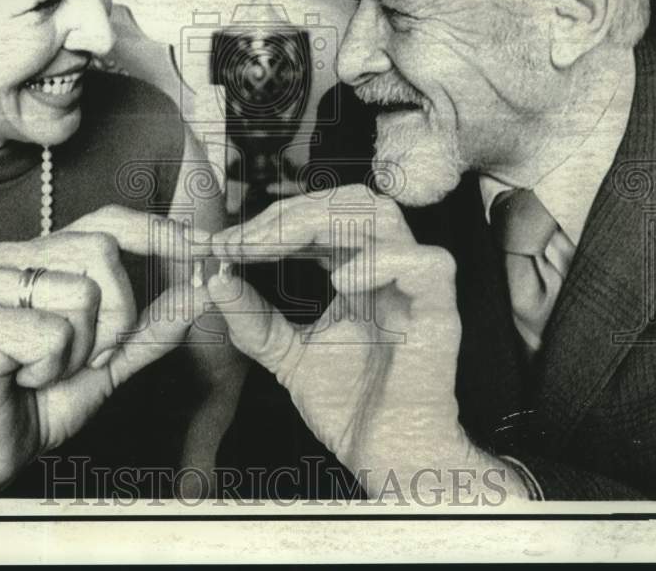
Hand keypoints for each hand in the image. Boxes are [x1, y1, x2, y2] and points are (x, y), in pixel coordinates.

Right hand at [0, 205, 205, 495]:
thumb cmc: (44, 399)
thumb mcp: (114, 358)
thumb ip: (155, 324)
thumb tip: (204, 291)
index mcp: (43, 254)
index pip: (109, 220)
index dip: (157, 231)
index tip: (204, 247)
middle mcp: (11, 254)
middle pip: (103, 250)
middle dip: (117, 316)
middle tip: (87, 356)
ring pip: (82, 293)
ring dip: (82, 349)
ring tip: (48, 368)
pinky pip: (53, 332)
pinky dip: (52, 368)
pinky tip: (23, 378)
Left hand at [208, 186, 474, 494]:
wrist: (385, 455)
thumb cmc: (349, 403)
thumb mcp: (286, 356)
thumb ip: (253, 319)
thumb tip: (214, 280)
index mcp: (356, 269)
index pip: (318, 217)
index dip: (270, 221)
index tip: (222, 244)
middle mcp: (386, 268)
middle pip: (349, 201)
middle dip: (290, 213)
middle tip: (245, 241)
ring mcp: (414, 288)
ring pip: (385, 216)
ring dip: (325, 221)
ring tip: (277, 247)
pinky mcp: (440, 314)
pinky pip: (428, 264)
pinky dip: (384, 261)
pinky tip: (341, 279)